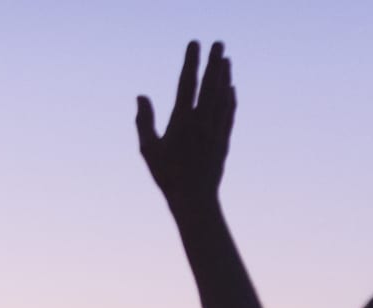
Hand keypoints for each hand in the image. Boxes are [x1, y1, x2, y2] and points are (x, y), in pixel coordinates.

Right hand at [135, 40, 235, 213]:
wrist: (194, 200)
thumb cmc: (167, 176)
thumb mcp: (148, 149)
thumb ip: (144, 121)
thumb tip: (141, 96)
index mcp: (181, 121)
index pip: (187, 83)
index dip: (191, 61)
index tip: (194, 44)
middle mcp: (201, 122)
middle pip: (210, 84)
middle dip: (214, 61)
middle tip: (218, 42)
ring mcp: (215, 130)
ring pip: (222, 96)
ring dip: (225, 76)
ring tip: (226, 59)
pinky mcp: (224, 140)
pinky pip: (229, 113)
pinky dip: (230, 97)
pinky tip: (231, 88)